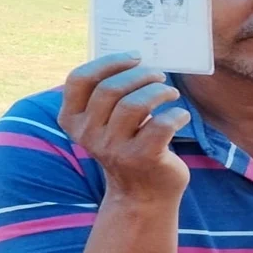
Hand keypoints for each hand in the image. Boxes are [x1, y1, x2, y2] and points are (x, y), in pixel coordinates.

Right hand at [58, 52, 190, 204]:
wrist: (141, 194)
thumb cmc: (125, 145)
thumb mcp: (105, 121)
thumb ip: (105, 94)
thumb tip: (132, 58)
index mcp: (72, 120)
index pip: (79, 79)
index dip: (107, 62)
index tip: (134, 57)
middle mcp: (88, 135)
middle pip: (110, 88)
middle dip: (139, 74)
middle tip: (158, 75)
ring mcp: (113, 149)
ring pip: (135, 104)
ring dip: (158, 90)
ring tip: (170, 92)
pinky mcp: (142, 158)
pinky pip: (161, 124)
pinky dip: (176, 114)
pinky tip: (180, 116)